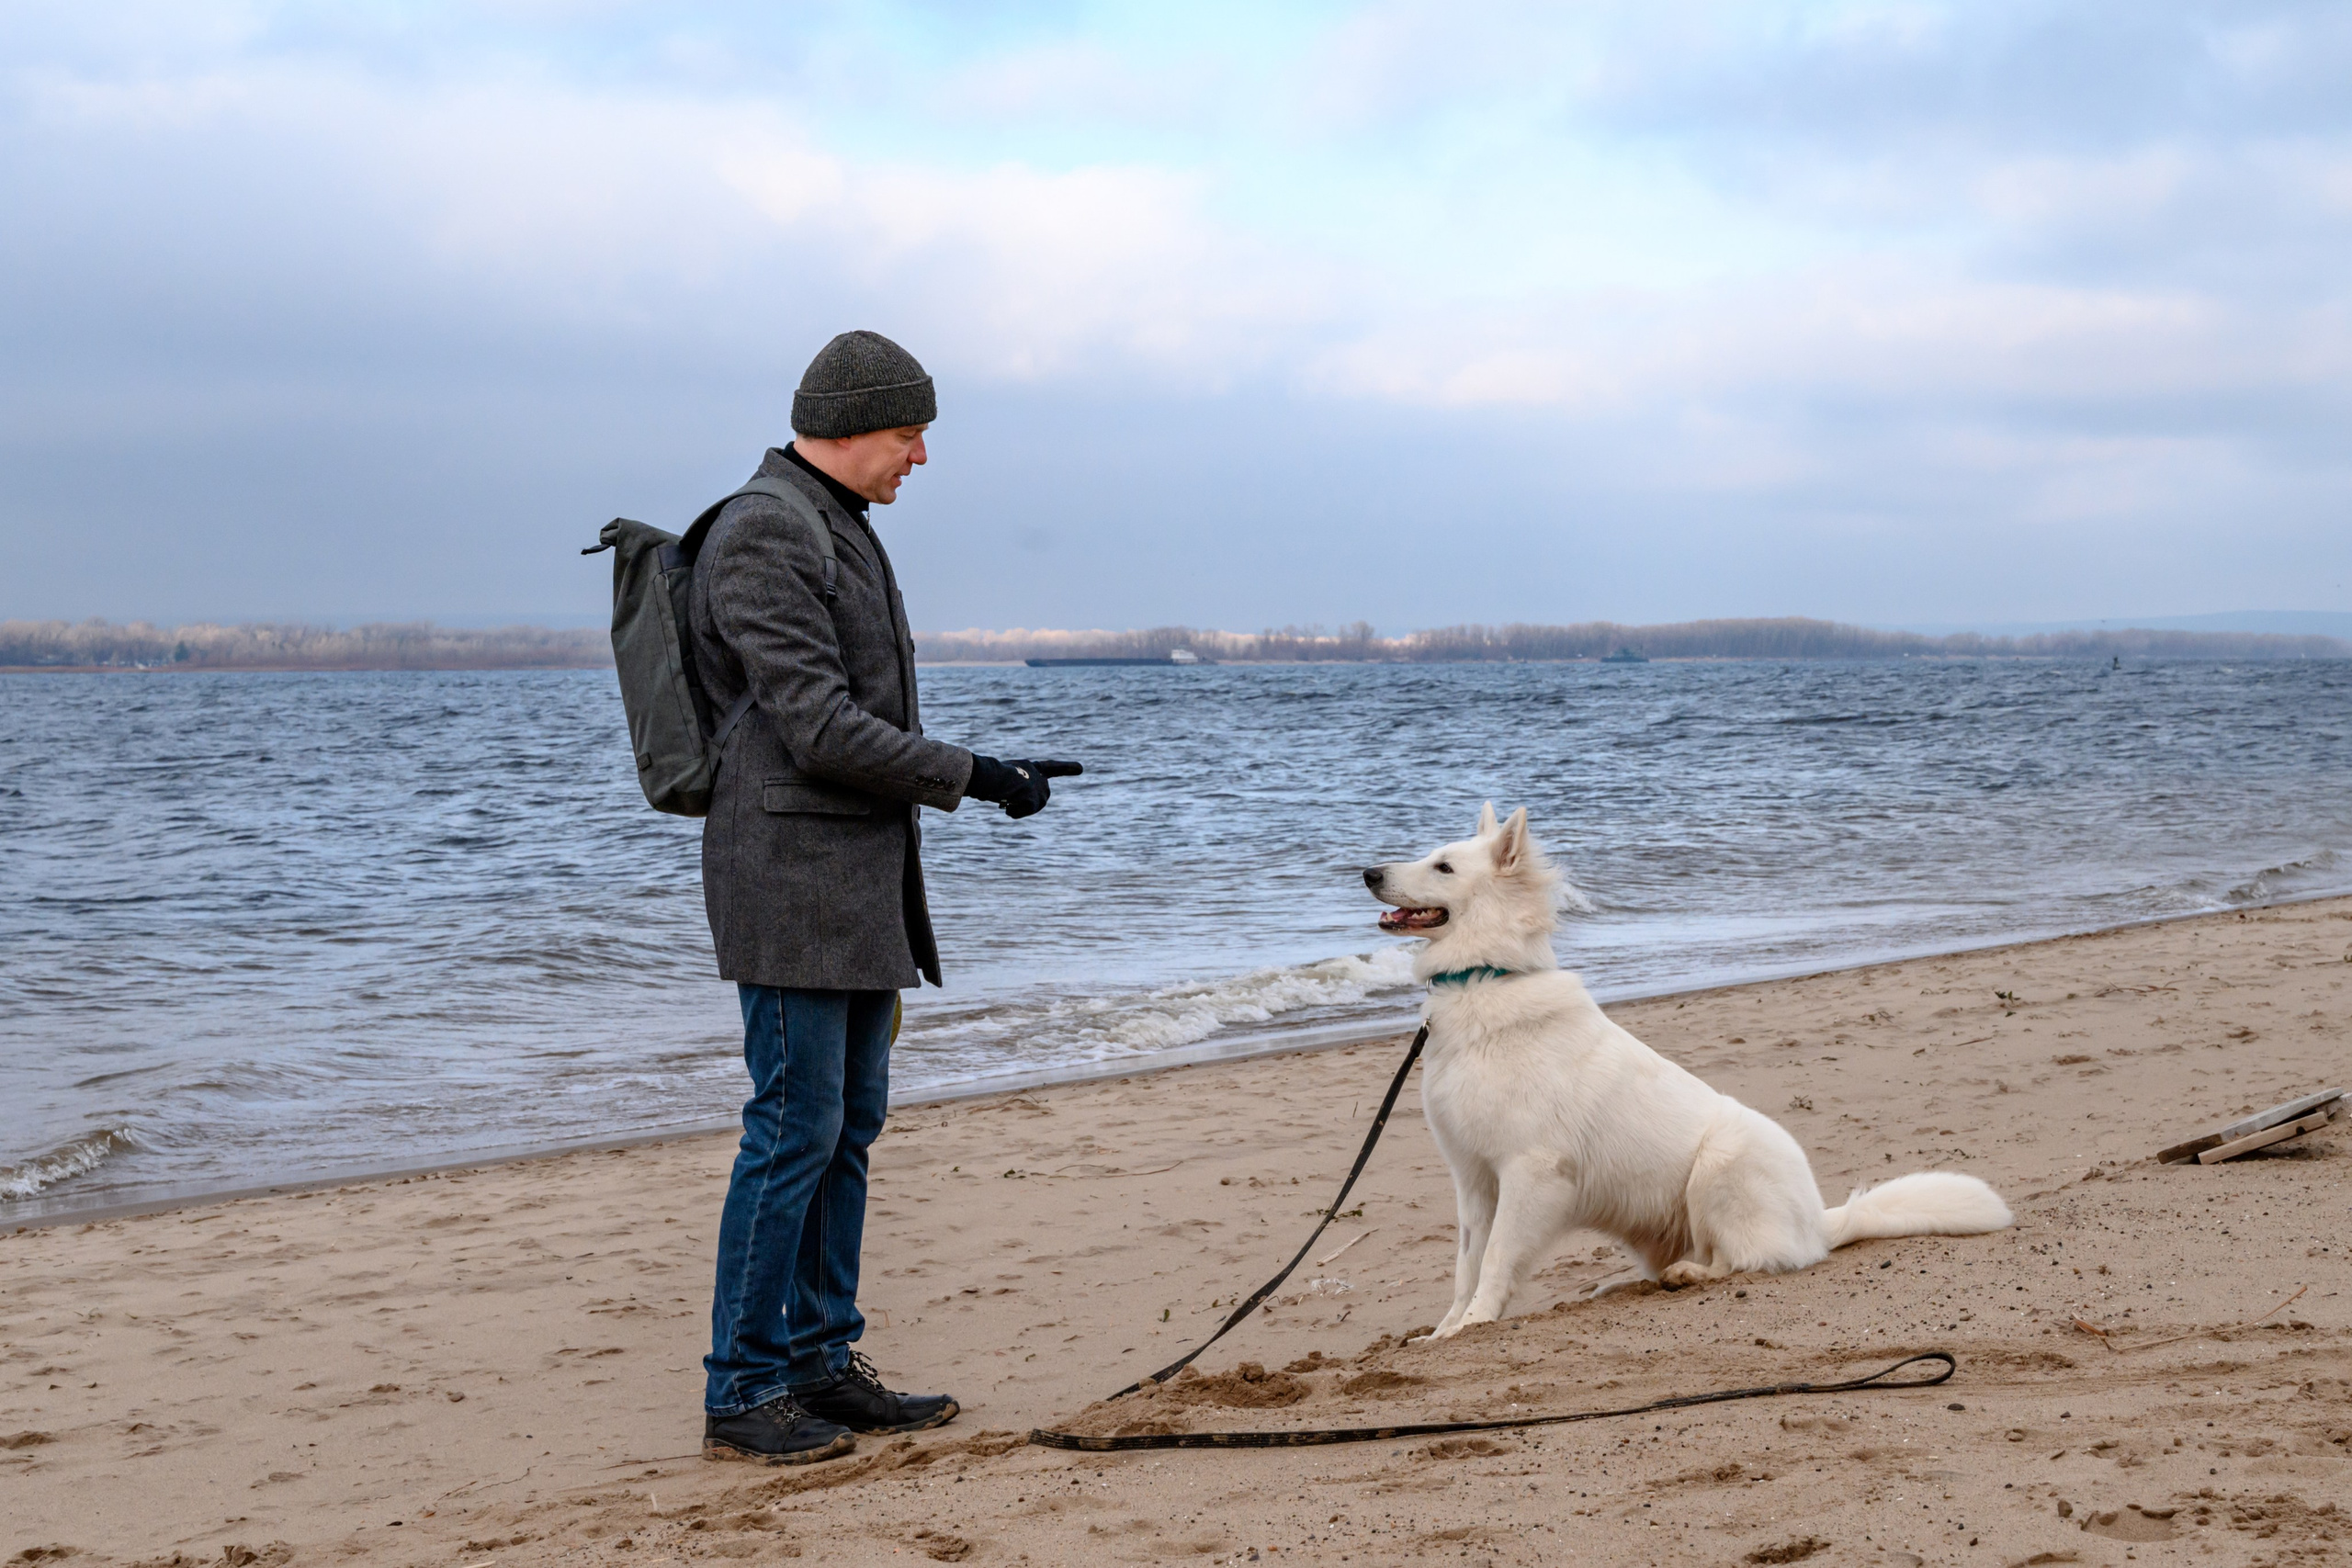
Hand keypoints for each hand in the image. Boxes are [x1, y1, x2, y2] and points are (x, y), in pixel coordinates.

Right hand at [966, 756, 1082, 818]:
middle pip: (1040, 798)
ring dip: (1019, 809)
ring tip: (1005, 802)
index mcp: (1031, 766)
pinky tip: (1007, 806)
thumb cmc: (987, 776)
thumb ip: (1013, 788)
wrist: (988, 776)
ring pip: (1034, 806)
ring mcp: (1039, 787)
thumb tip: (1006, 802)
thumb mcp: (1002, 780)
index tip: (1081, 768)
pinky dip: (1015, 812)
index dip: (1066, 768)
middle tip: (1008, 802)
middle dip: (1028, 804)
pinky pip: (1027, 811)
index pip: (1052, 767)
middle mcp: (1039, 775)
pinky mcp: (1035, 798)